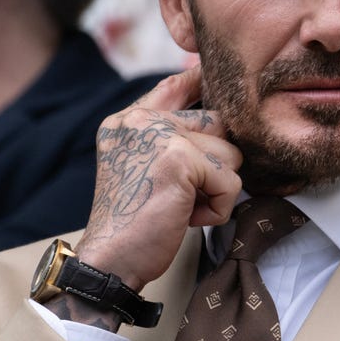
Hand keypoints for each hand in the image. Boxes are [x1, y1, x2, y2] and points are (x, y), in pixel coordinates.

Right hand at [72, 65, 241, 291]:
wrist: (109, 261)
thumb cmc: (131, 223)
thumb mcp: (142, 168)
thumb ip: (167, 140)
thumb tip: (219, 122)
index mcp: (128, 120)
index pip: (176, 84)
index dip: (201, 81)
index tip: (211, 79)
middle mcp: (141, 120)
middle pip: (217, 121)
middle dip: (216, 162)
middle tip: (187, 194)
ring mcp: (159, 136)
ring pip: (230, 153)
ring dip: (217, 189)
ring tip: (182, 207)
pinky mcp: (178, 160)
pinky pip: (230, 182)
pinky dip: (217, 209)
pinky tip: (186, 219)